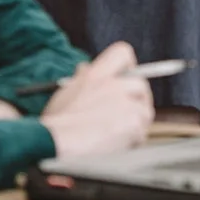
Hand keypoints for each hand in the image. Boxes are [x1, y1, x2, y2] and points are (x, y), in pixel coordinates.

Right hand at [40, 42, 154, 158]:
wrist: (54, 144)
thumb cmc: (54, 124)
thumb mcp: (64, 93)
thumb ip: (79, 79)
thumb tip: (84, 68)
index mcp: (96, 74)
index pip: (123, 53)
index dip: (128, 66)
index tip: (126, 79)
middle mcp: (114, 84)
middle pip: (141, 85)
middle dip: (136, 101)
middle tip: (124, 116)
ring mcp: (126, 102)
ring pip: (144, 111)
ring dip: (135, 124)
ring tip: (115, 136)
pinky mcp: (133, 122)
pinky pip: (142, 132)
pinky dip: (132, 141)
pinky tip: (116, 146)